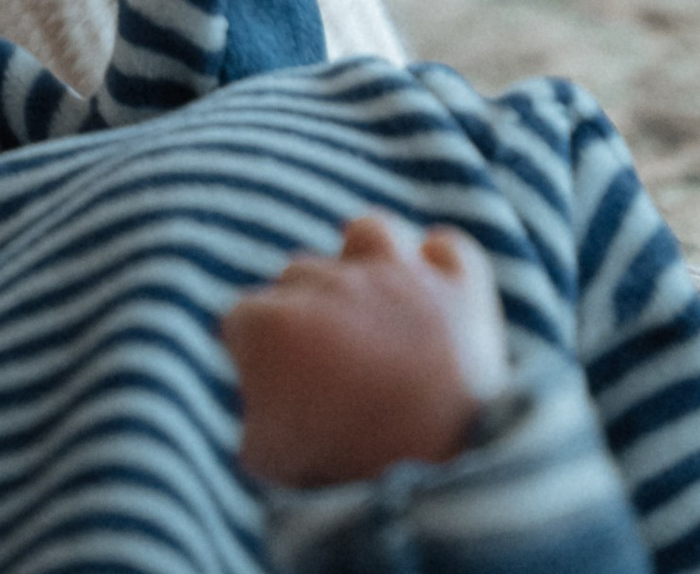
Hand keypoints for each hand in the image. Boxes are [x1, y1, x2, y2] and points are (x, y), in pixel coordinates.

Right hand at [221, 211, 509, 488]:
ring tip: (371, 302)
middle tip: (326, 369)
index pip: (241, 320)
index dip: (252, 355)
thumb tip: (258, 418)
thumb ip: (251, 425)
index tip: (271, 389)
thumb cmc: (348, 465)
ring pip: (369, 234)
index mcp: (273, 322)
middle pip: (299, 276)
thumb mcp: (270, 462)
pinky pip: (449, 248)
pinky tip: (435, 286)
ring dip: (364, 261)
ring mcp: (398, 274)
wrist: (444, 465)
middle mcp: (329, 282)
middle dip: (305, 314)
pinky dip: (442, 265)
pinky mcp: (459, 285)